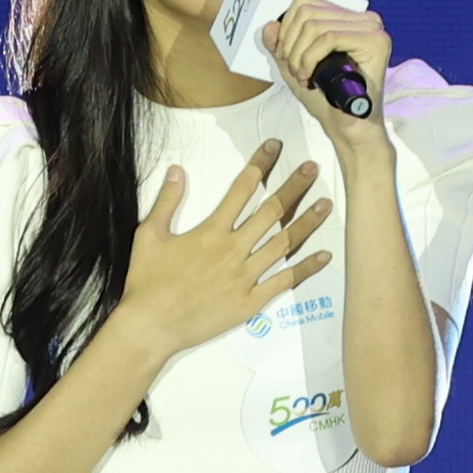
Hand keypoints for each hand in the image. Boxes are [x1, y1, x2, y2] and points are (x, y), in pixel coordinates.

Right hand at [119, 136, 335, 361]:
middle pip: (271, 212)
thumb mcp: (149, 235)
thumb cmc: (147, 282)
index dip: (260, 164)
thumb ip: (167, 201)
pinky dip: (306, 268)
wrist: (151, 326)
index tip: (274, 147)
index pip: (242, 189)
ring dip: (306, 222)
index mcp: (212, 231)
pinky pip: (284, 281)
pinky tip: (324, 256)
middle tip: (312, 169)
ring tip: (325, 204)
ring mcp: (245, 276)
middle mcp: (234, 249)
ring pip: (283, 243)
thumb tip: (177, 170)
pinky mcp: (251, 301)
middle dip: (293, 187)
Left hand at [258, 0, 397, 143]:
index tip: (285, 57)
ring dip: (299, 55)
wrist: (348, 128)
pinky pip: (329, 38)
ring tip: (303, 76)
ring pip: (316, 25)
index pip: (305, 3)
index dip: (286, 29)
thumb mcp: (295, 67)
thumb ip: (281, 46)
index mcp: (348, 19)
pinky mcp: (376, 42)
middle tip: (295, 71)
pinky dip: (311, 58)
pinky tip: (310, 77)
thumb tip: (270, 26)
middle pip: (308, 12)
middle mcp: (364, 19)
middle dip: (291, 44)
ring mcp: (373, 29)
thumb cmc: (327, 100)